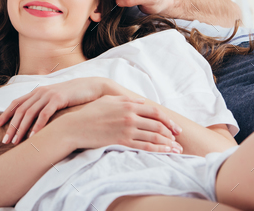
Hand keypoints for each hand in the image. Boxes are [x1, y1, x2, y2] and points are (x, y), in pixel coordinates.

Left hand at [0, 77, 107, 144]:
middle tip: (5, 141)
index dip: (5, 114)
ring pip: (30, 113)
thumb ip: (43, 106)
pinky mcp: (59, 99)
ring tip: (16, 142)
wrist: (90, 87)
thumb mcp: (54, 100)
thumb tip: (32, 121)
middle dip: (11, 126)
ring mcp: (48, 95)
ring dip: (21, 128)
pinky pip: (45, 114)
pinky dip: (38, 126)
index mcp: (37, 92)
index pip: (16, 103)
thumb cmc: (72, 96)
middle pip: (20, 110)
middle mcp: (40, 92)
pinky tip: (33, 136)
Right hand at [59, 95, 182, 152]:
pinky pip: (145, 146)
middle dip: (171, 133)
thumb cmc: (90, 113)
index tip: (175, 127)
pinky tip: (165, 152)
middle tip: (178, 139)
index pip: (155, 112)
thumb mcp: (109, 100)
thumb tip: (142, 102)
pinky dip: (158, 150)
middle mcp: (130, 116)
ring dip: (167, 143)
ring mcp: (127, 129)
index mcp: (128, 105)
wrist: (76, 127)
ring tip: (176, 149)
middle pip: (157, 125)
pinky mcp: (122, 141)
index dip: (168, 120)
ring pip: (154, 137)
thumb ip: (127, 100)